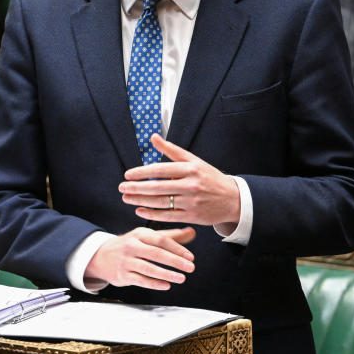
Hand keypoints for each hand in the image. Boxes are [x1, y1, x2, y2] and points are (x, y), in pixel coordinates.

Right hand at [85, 226, 195, 290]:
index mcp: (140, 234)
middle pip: (156, 253)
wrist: (102, 256)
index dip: (178, 248)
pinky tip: (166, 285)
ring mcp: (126, 261)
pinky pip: (140, 280)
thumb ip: (170, 236)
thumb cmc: (131, 245)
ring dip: (167, 274)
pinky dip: (154, 283)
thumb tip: (192, 232)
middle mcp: (132, 246)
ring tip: (181, 278)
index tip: (190, 257)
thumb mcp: (148, 237)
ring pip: (149, 268)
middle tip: (190, 268)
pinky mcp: (122, 275)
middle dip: (175, 261)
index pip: (161, 240)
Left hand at [119, 134, 241, 226]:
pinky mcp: (192, 216)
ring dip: (141, 201)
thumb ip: (171, 150)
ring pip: (161, 203)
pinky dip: (152, 214)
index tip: (127, 174)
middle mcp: (191, 185)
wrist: (232, 198)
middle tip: (121, 188)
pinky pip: (168, 216)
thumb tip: (153, 137)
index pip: (161, 170)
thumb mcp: (193, 160)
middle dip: (137, 188)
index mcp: (190, 169)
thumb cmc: (209, 177)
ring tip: (127, 199)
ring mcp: (191, 202)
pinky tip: (140, 211)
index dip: (142, 172)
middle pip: (158, 188)